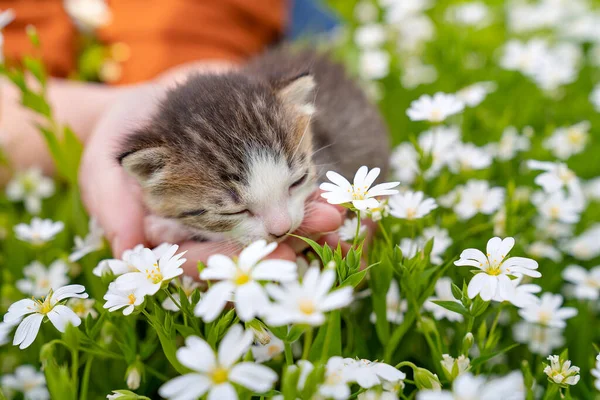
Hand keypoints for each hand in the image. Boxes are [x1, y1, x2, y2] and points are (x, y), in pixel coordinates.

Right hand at [79, 72, 344, 274]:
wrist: (153, 104)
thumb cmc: (120, 139)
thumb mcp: (102, 169)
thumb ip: (111, 206)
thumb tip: (126, 250)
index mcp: (177, 240)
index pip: (207, 259)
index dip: (239, 260)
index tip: (277, 255)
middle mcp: (213, 231)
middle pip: (253, 247)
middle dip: (291, 239)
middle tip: (325, 229)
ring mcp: (240, 205)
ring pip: (277, 222)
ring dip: (309, 218)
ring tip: (337, 210)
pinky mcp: (259, 178)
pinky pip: (289, 189)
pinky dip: (312, 191)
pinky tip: (337, 191)